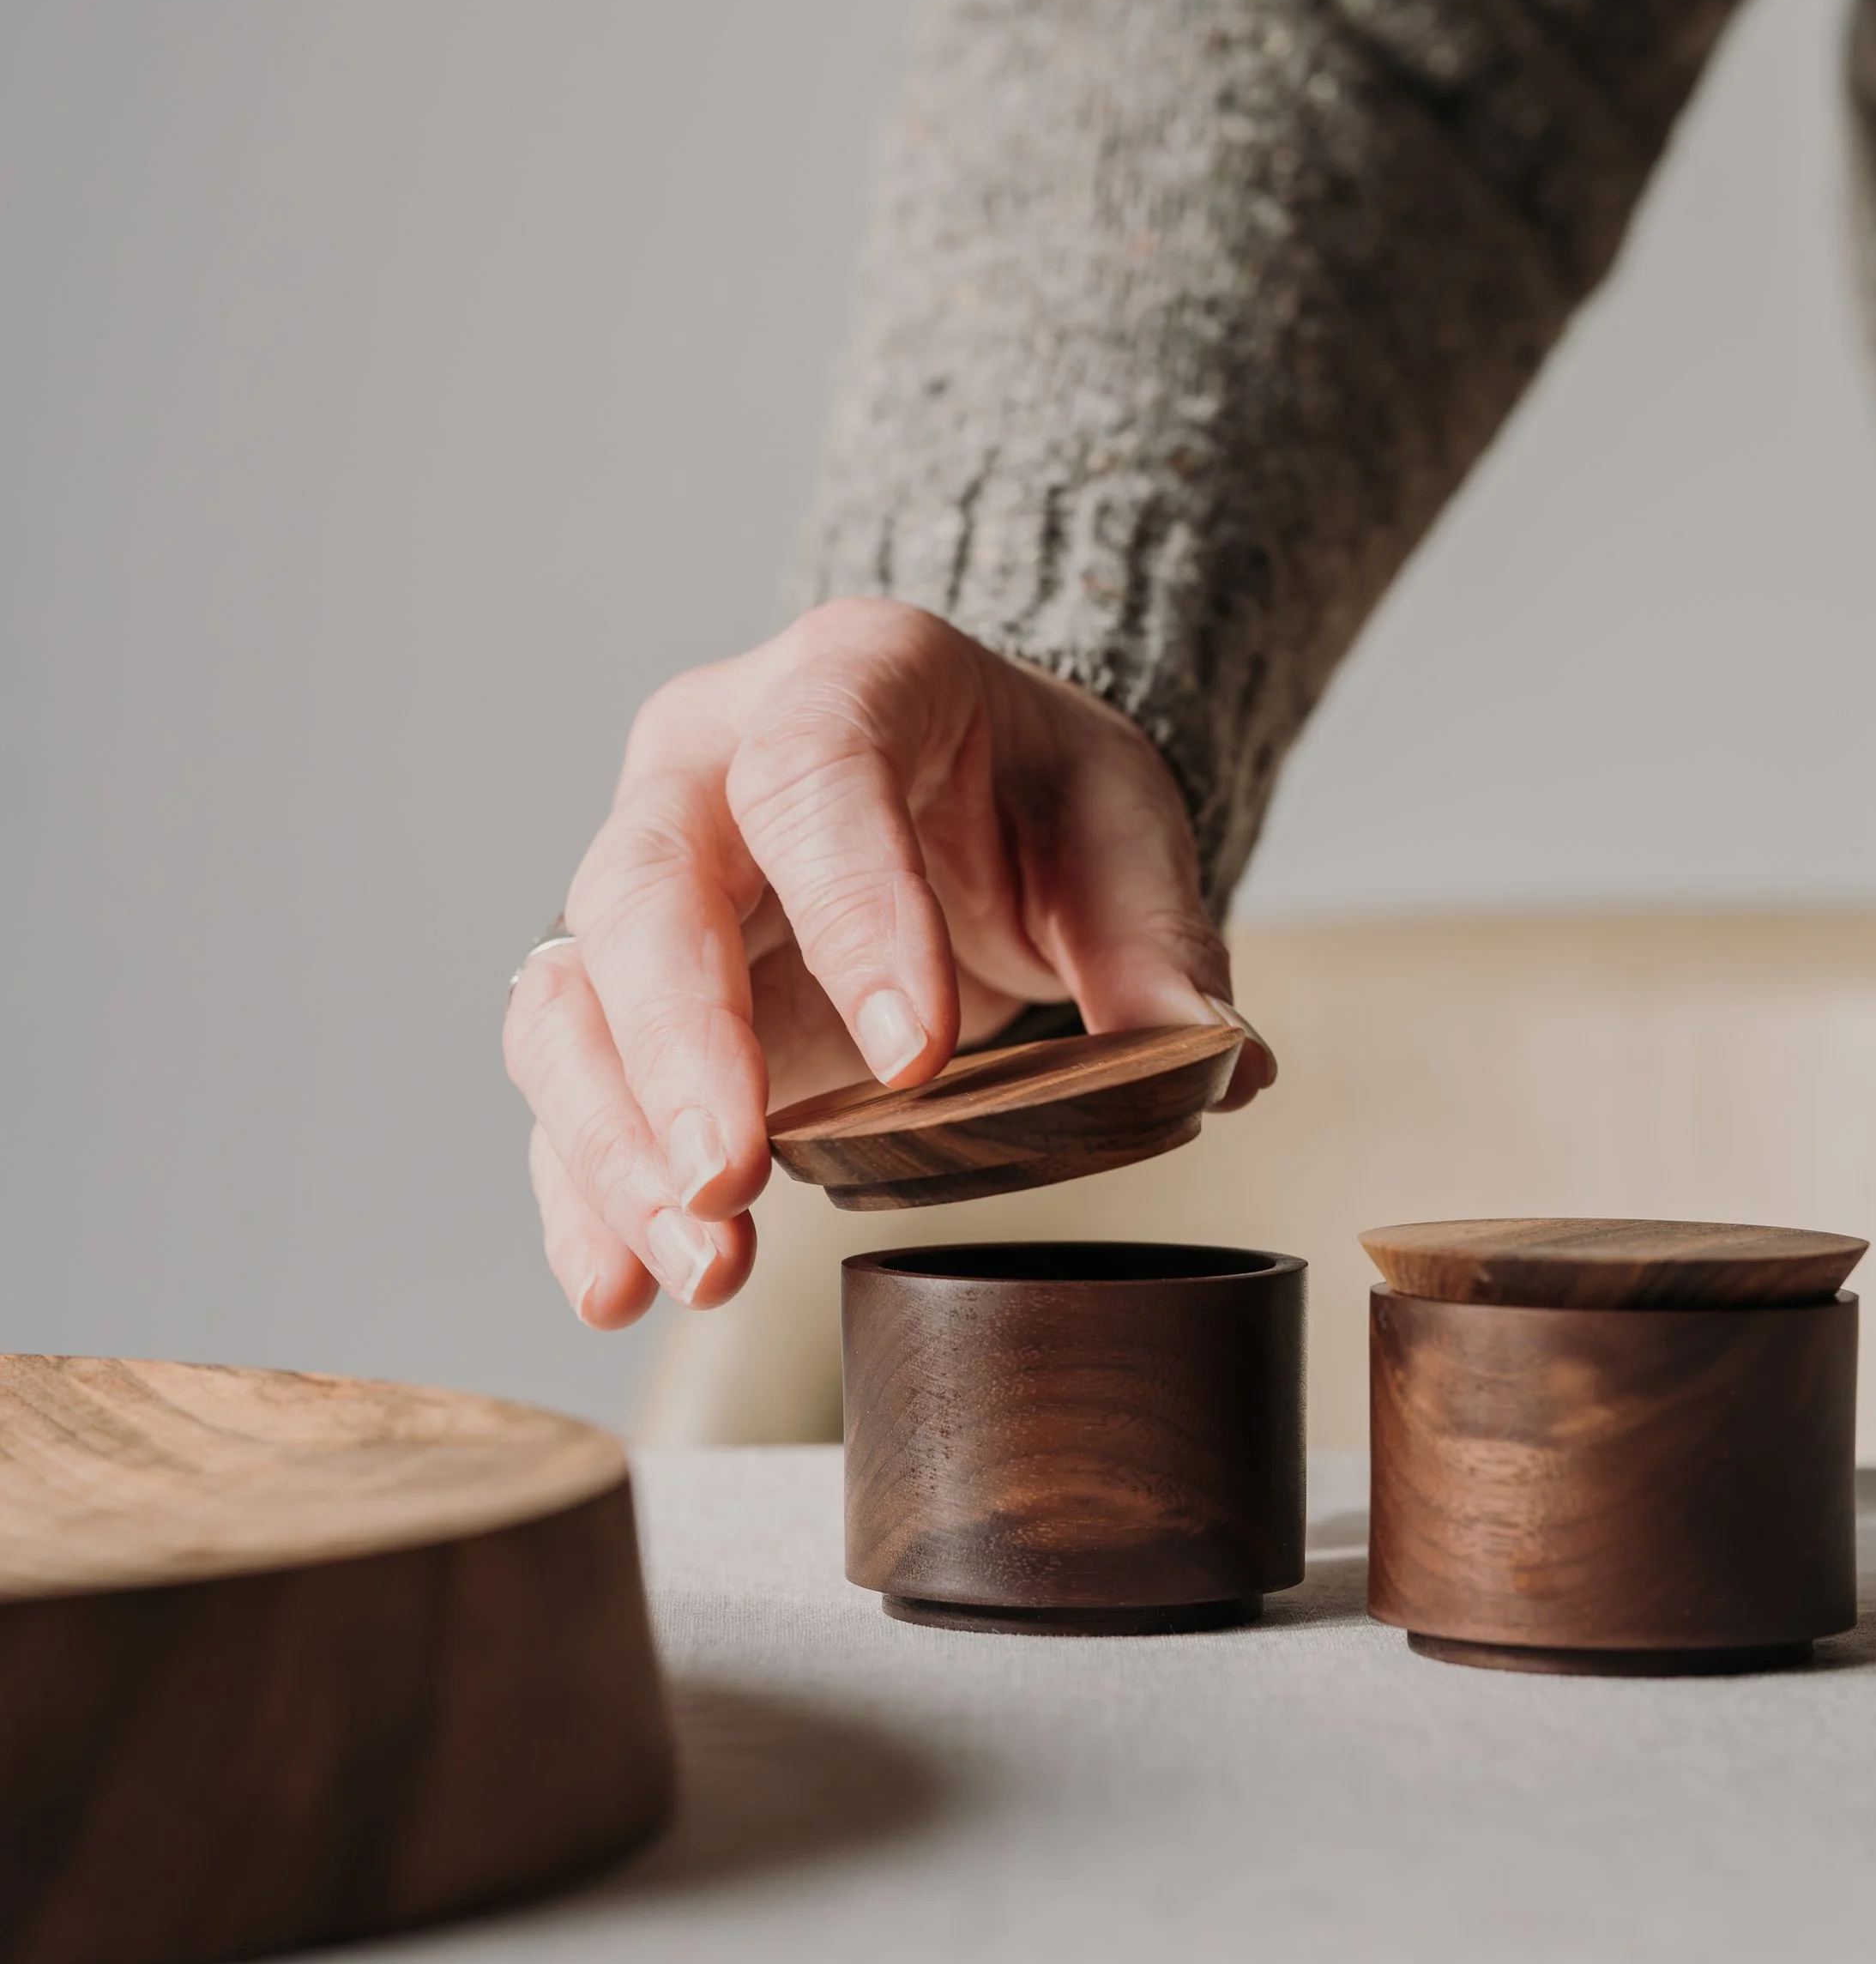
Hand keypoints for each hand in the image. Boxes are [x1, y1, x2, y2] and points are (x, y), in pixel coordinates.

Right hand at [503, 598, 1272, 1326]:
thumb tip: (1220, 1065)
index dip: (854, 911)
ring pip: (571, 996)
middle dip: (682, 1046)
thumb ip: (1158, 940)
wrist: (963, 783)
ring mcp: (641, 874)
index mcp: (846, 678)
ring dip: (618, 1143)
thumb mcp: (1119, 827)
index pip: (816, 771)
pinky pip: (568, 1086)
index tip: (913, 1061)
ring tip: (702, 1264)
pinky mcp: (619, 992)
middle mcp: (706, 762)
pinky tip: (625, 1286)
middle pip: (645, 888)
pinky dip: (585, 1193)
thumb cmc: (1029, 789)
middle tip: (735, 1178)